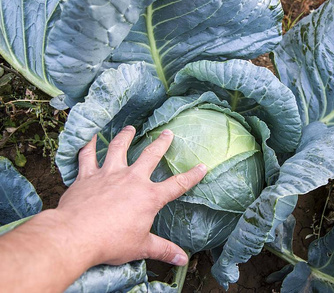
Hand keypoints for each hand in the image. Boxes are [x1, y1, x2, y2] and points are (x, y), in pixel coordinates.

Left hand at [55, 126, 206, 266]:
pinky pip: (88, 155)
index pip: (177, 184)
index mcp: (149, 197)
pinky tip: (92, 135)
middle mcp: (132, 179)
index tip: (202, 166)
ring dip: (126, 136)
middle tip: (167, 132)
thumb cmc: (111, 242)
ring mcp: (109, 174)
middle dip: (162, 143)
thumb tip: (183, 259)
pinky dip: (90, 144)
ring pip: (119, 148)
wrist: (76, 236)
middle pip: (151, 155)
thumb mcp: (141, 246)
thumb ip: (163, 250)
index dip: (192, 175)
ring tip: (130, 128)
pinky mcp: (88, 175)